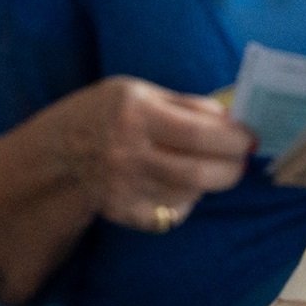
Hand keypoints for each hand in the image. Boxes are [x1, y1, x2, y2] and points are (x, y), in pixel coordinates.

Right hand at [43, 76, 253, 232]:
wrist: (56, 156)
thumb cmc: (102, 114)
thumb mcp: (136, 92)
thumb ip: (185, 104)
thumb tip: (230, 119)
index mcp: (136, 113)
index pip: (202, 133)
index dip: (234, 139)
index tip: (249, 138)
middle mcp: (131, 153)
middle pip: (202, 172)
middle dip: (232, 167)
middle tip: (239, 159)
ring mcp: (128, 188)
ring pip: (193, 194)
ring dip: (211, 182)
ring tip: (208, 166)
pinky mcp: (128, 213)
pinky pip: (175, 212)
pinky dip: (186, 199)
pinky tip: (177, 184)